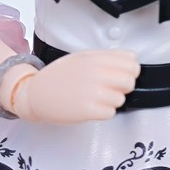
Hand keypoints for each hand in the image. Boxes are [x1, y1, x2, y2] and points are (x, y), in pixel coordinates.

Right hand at [9, 49, 139, 123]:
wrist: (35, 93)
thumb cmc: (59, 75)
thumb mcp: (82, 57)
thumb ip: (108, 56)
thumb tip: (133, 56)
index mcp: (96, 59)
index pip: (132, 64)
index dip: (129, 72)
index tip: (119, 75)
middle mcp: (95, 74)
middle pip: (129, 82)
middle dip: (122, 87)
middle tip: (109, 89)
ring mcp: (92, 93)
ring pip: (121, 99)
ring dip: (111, 101)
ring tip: (96, 98)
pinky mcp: (87, 111)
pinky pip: (110, 113)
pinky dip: (103, 112)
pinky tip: (91, 107)